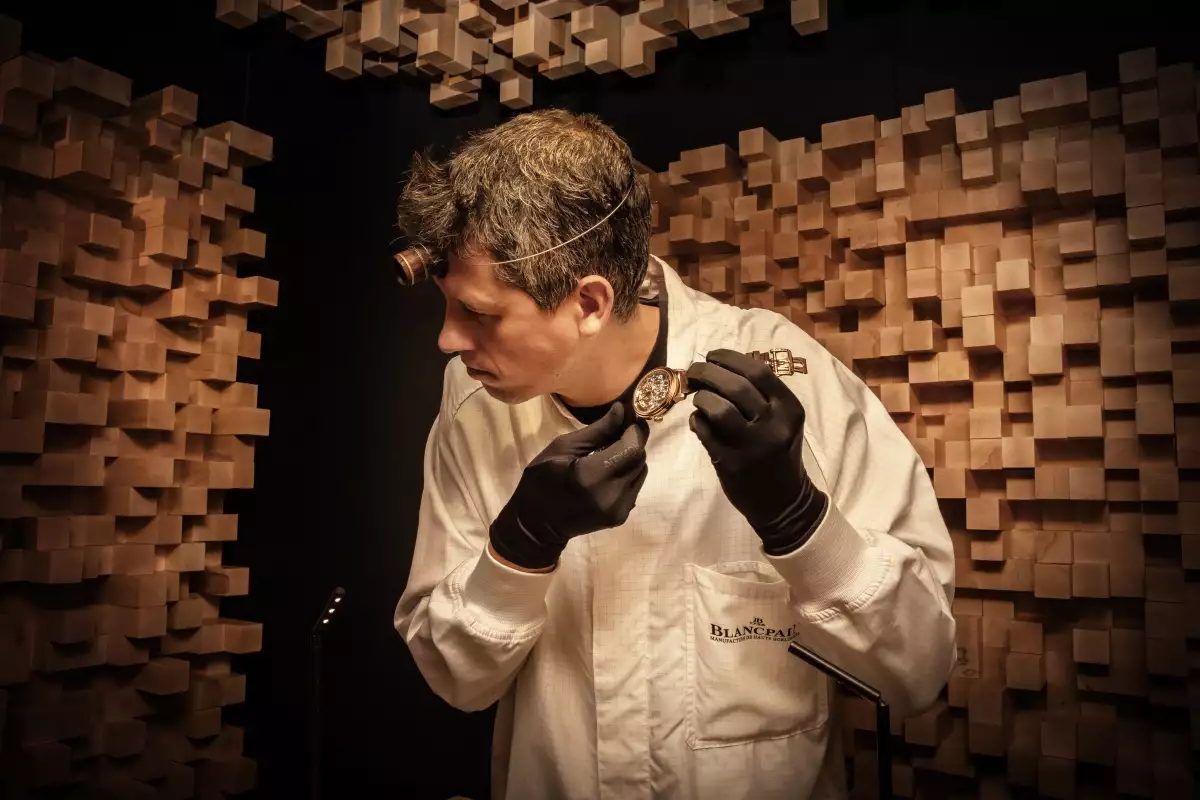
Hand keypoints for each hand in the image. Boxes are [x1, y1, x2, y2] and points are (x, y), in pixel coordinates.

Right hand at [490, 402, 649, 569]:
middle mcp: (611, 495)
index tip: (631, 417)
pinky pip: (635, 486)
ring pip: (641, 472)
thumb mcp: (562, 448)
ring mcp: (618, 509)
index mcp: (591, 476)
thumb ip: (596, 431)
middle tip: (619, 431)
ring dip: (631, 457)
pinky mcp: (621, 516)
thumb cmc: (541, 481)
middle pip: (639, 459)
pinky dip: (627, 474)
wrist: (537, 525)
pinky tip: (609, 471)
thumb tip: (621, 411)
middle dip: (633, 441)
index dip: (636, 430)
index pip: (631, 448)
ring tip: (611, 452)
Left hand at [686, 349, 827, 554]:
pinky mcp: (732, 463)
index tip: (712, 356)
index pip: (757, 371)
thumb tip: (717, 367)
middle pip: (734, 385)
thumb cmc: (778, 452)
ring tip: (698, 399)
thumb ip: (758, 394)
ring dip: (701, 398)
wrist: (783, 500)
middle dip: (707, 372)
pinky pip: (705, 432)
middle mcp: (774, 425)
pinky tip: (699, 422)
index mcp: (789, 408)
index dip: (729, 358)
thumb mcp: (780, 420)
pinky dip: (697, 422)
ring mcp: (753, 446)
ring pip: (718, 408)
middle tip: (694, 371)